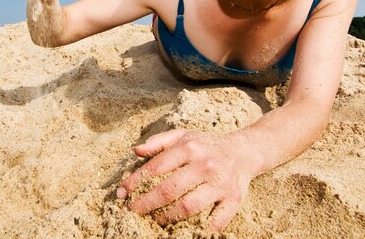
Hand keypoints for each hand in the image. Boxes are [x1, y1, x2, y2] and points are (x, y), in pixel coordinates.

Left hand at [117, 128, 254, 231]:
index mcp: (190, 147)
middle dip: (146, 203)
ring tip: (154, 221)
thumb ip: (159, 142)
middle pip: (169, 190)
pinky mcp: (234, 200)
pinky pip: (216, 221)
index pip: (156, 167)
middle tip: (132, 212)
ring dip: (167, 218)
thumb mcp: (183, 135)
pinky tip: (183, 233)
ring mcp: (220, 184)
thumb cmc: (206, 145)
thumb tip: (136, 151)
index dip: (135, 182)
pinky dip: (200, 230)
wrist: (243, 152)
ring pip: (188, 207)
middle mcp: (205, 164)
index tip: (121, 194)